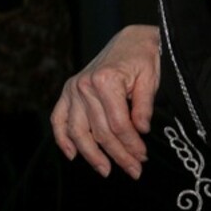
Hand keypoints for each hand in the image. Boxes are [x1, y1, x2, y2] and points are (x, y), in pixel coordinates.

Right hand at [50, 25, 160, 177]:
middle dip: (118, 154)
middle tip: (133, 170)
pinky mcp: (68, 90)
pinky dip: (62, 138)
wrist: (131, 39)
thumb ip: (144, 106)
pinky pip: (58, 119)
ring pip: (79, 131)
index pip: (119, 125)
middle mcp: (85, 86)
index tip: (143, 158)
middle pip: (101, 132)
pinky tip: (72, 155)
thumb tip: (141, 131)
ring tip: (106, 170)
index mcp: (106, 81)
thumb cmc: (144, 57)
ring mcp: (73, 89)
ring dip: (91, 155)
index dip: (131, 144)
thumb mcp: (151, 79)